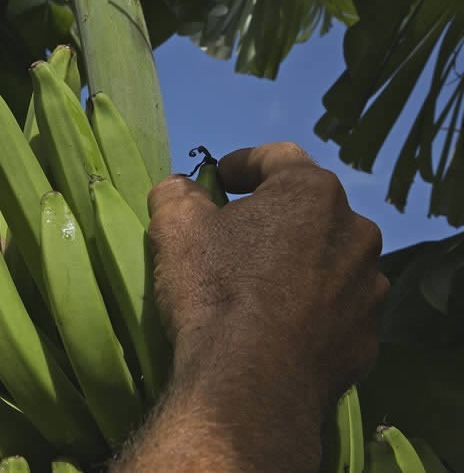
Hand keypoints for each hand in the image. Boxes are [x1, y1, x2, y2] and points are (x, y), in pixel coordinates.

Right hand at [115, 142, 387, 471]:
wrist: (249, 387)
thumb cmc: (214, 291)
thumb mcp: (176, 227)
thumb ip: (176, 192)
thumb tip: (180, 187)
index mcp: (312, 193)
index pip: (277, 156)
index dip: (242, 163)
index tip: (218, 180)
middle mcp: (355, 232)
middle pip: (308, 210)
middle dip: (273, 217)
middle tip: (234, 238)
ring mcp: (367, 288)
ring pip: (328, 261)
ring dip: (298, 263)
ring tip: (260, 290)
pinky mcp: (365, 338)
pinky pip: (335, 310)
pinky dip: (311, 309)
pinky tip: (279, 329)